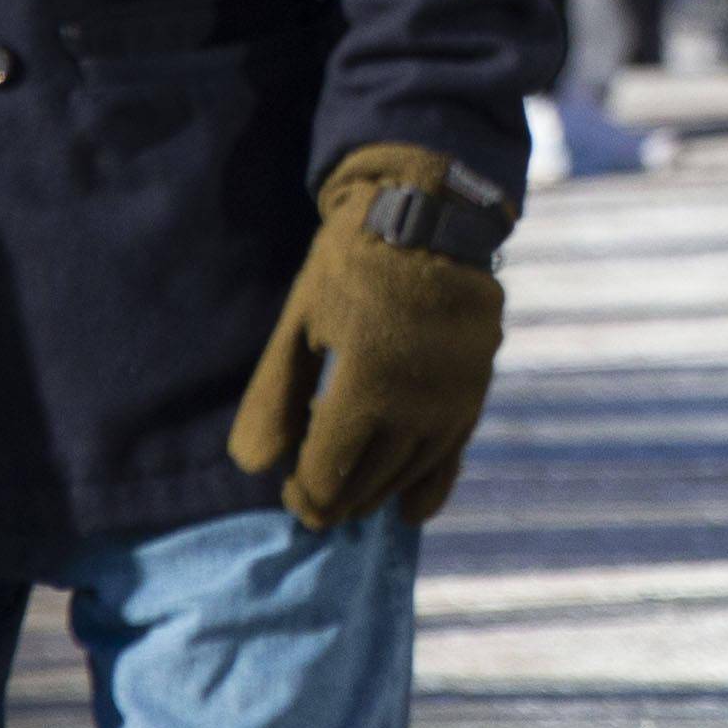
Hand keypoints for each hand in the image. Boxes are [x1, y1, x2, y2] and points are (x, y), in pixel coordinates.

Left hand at [230, 145, 509, 528]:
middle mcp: (416, 403)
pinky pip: (452, 453)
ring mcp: (452, 399)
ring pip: (410, 471)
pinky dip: (430, 486)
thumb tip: (252, 466)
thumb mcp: (299, 323)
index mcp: (365, 385)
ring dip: (377, 494)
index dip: (304, 494)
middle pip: (370, 479)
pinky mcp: (475, 390)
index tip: (287, 492)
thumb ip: (275, 397)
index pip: (329, 470)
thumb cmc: (351, 265)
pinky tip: (411, 512)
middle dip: (337, 500)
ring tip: (352, 503)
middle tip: (313, 506)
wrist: (431, 215)